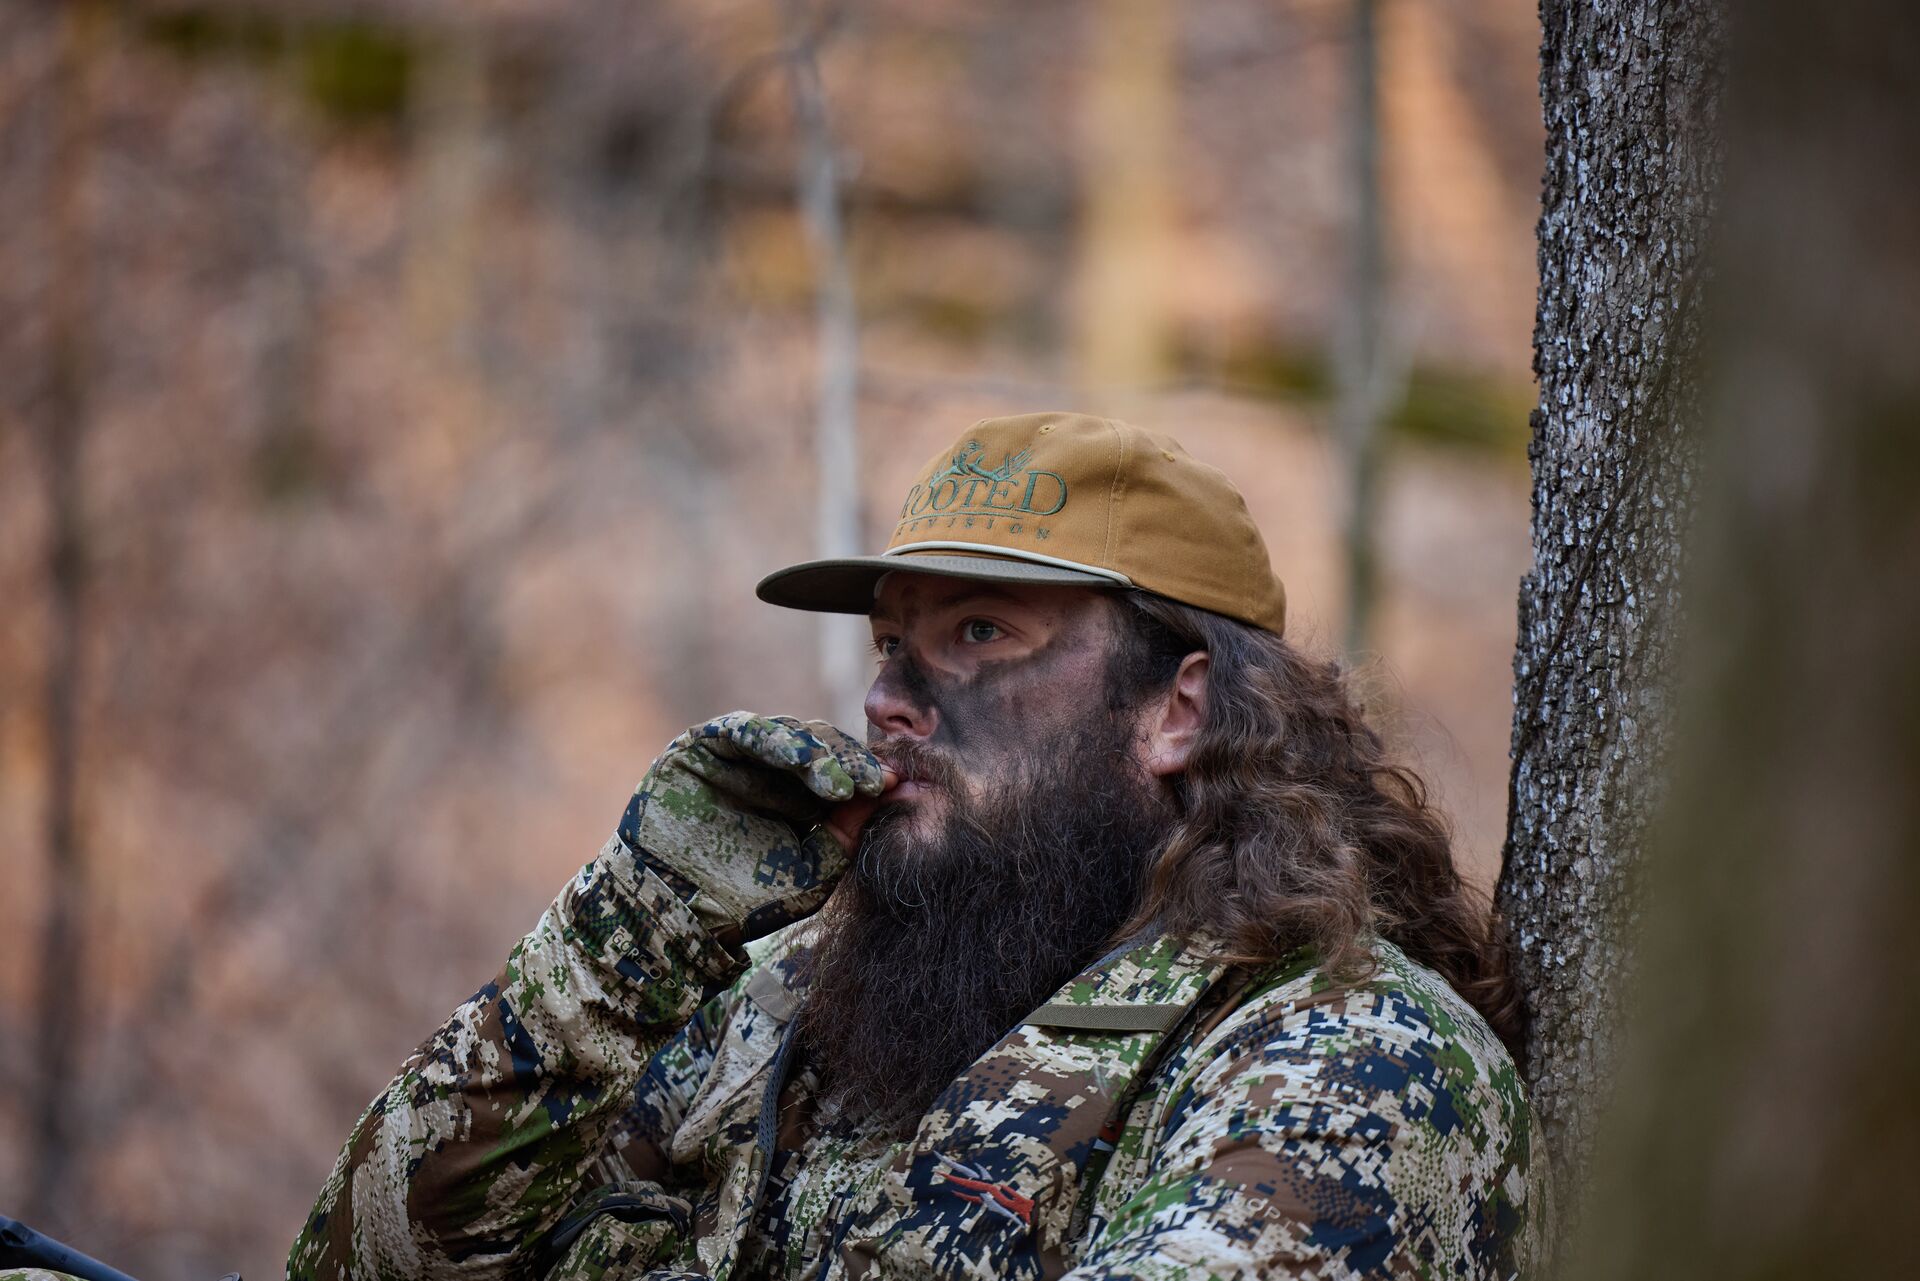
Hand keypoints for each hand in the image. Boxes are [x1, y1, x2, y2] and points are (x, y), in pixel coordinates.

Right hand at [618, 712, 892, 945]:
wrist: (673, 911)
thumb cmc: (744, 900)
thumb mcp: (810, 872)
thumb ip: (847, 834)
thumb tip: (896, 793)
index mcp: (801, 799)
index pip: (842, 772)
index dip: (868, 774)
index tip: (895, 785)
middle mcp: (772, 772)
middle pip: (821, 748)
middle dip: (850, 762)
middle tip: (874, 779)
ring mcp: (737, 756)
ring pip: (788, 735)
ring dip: (817, 752)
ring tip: (838, 778)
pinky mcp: (703, 747)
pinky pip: (742, 730)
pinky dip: (772, 739)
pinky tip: (798, 757)